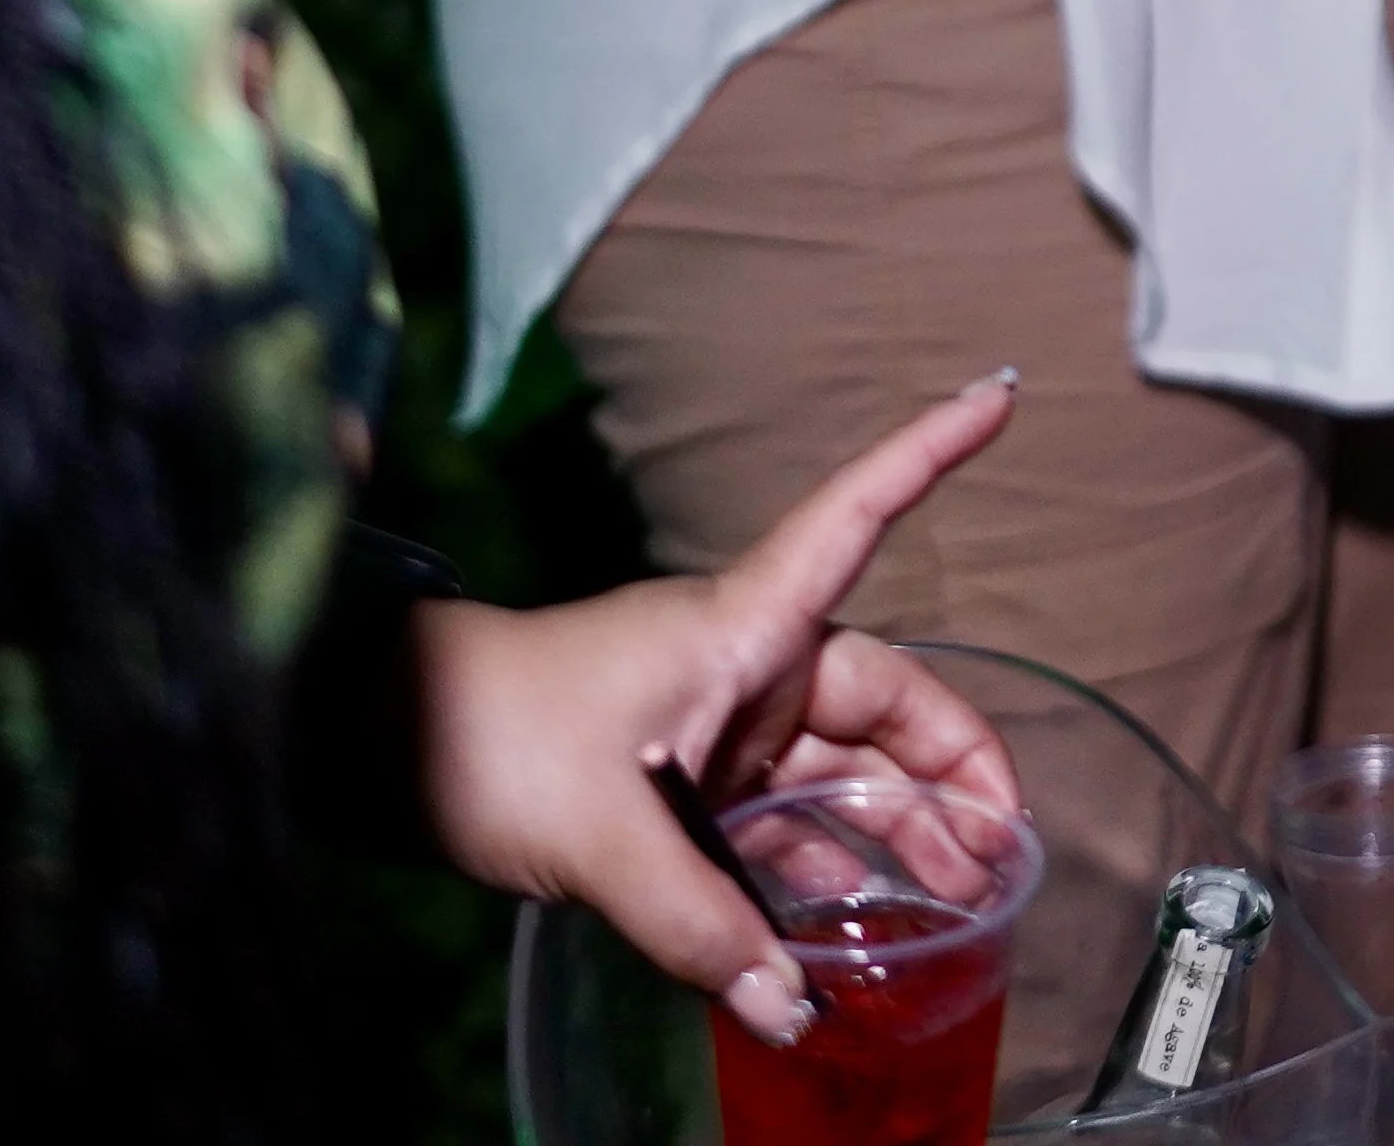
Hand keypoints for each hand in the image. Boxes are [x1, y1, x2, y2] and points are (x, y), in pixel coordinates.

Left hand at [417, 371, 1025, 1049]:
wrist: (386, 753)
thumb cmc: (493, 737)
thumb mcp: (600, 832)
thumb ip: (698, 923)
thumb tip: (787, 1005)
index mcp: (741, 628)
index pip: (855, 516)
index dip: (928, 455)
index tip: (1000, 389)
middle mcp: (750, 670)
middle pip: (885, 703)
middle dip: (954, 772)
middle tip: (1007, 853)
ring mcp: (723, 735)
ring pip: (844, 779)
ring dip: (901, 840)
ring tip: (960, 912)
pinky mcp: (690, 794)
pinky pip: (784, 832)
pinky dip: (824, 878)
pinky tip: (859, 933)